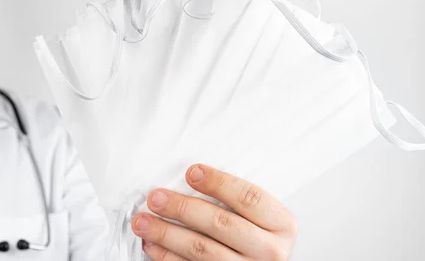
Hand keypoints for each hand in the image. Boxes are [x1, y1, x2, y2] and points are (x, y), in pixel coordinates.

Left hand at [131, 164, 297, 259]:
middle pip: (221, 224)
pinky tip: (152, 245)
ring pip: (202, 250)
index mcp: (281, 225)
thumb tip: (191, 174)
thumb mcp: (261, 216)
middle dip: (183, 209)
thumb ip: (238, 199)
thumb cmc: (257, 235)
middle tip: (156, 198)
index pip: (249, 198)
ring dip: (166, 234)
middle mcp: (269, 251)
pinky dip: (167, 257)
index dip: (219, 183)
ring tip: (143, 221)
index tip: (191, 172)